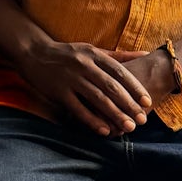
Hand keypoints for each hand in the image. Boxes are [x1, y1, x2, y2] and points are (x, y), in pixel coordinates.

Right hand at [14, 41, 152, 136]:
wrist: (34, 52)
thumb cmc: (69, 53)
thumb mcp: (93, 50)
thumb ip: (119, 55)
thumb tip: (145, 55)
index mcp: (94, 54)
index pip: (119, 72)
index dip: (135, 87)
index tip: (147, 102)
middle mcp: (84, 65)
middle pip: (110, 87)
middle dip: (128, 104)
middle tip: (142, 120)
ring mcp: (71, 78)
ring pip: (96, 98)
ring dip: (114, 114)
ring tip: (128, 127)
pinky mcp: (59, 91)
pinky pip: (78, 109)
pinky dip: (92, 120)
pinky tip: (104, 130)